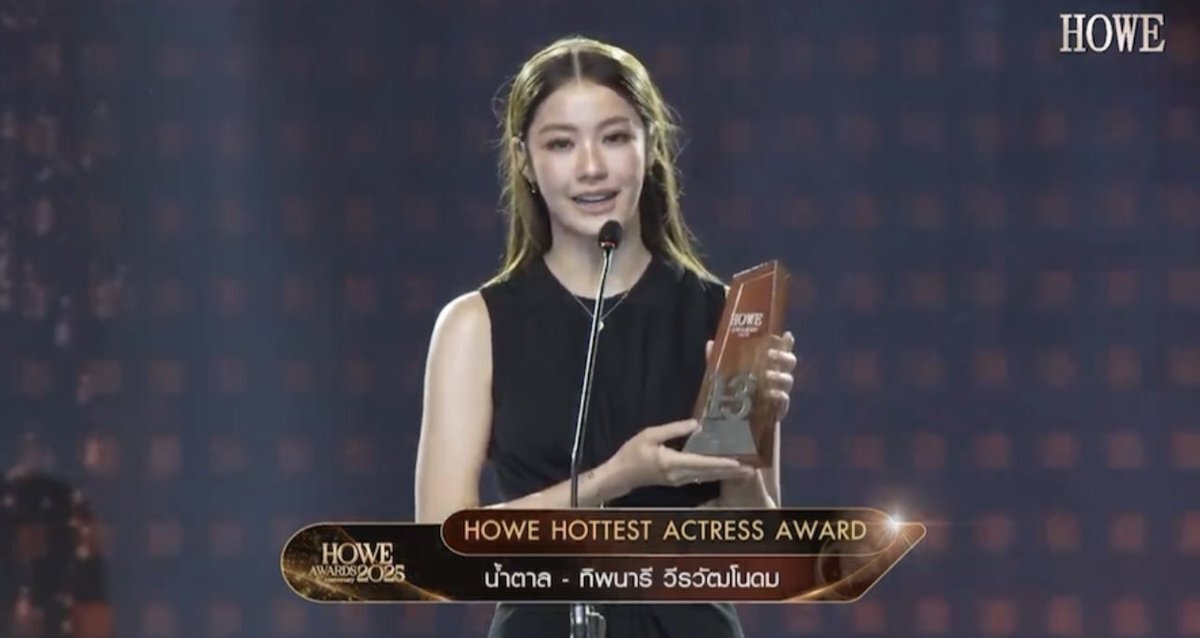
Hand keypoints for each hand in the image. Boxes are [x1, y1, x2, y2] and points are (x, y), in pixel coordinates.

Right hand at [605, 419, 756, 494]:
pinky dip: (714, 473)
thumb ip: (674, 429)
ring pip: (707, 477)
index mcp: (672, 463)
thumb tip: (697, 424)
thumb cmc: (632, 453)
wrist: (620, 475)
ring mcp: (679, 480)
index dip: (721, 463)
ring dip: (725, 474)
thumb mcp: (650, 435)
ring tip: (743, 470)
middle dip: (731, 472)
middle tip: (751, 469)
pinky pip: (700, 477)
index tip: (739, 462)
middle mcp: (679, 475)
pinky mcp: (677, 481)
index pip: (702, 463)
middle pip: (709, 474)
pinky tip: (724, 470)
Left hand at [706, 330, 797, 419]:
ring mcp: (780, 392)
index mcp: (767, 363)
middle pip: (789, 361)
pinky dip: (779, 395)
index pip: (781, 349)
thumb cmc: (734, 393)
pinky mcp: (778, 409)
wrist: (735, 422)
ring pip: (788, 380)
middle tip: (769, 354)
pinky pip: (784, 400)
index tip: (784, 335)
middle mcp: (777, 375)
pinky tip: (770, 393)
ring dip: (779, 376)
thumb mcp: (724, 374)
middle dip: (783, 356)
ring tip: (767, 375)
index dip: (786, 342)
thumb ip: (718, 359)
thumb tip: (710, 343)